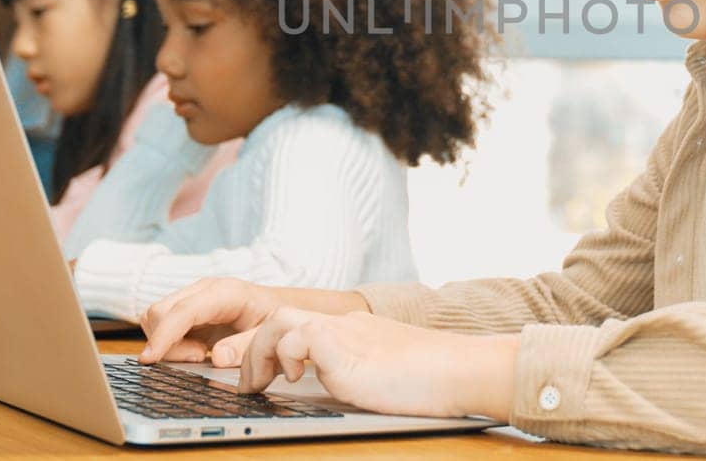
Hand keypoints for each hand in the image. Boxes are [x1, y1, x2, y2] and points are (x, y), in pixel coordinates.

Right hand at [138, 278, 369, 364]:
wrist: (280, 309)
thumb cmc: (278, 319)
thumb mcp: (271, 334)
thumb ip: (247, 346)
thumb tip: (216, 358)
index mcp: (224, 292)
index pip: (182, 311)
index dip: (164, 335)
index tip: (150, 359)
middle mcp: (203, 290)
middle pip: (159, 312)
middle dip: (167, 343)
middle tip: (198, 358)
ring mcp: (192, 299)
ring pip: (155, 319)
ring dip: (167, 344)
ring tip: (199, 355)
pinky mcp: (187, 312)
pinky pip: (162, 326)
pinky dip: (169, 343)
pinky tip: (195, 351)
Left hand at [239, 308, 518, 420]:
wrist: (459, 369)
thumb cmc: (431, 381)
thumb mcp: (382, 375)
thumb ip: (357, 373)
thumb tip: (339, 389)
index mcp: (351, 332)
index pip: (297, 324)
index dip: (267, 345)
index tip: (253, 374)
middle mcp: (344, 326)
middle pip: (279, 316)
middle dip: (250, 349)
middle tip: (245, 384)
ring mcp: (344, 334)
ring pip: (279, 320)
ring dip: (257, 352)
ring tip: (257, 385)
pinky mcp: (346, 347)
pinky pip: (298, 338)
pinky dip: (285, 356)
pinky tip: (292, 379)